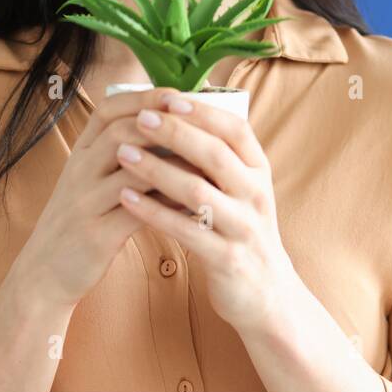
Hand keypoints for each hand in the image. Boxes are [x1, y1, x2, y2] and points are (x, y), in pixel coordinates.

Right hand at [15, 85, 188, 309]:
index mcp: (79, 154)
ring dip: (173, 163)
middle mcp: (78, 172)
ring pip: (132, 171)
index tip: (177, 94)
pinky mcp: (96, 235)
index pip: (107, 111)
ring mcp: (85, 204)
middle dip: (164, 125)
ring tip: (207, 161)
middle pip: (121, 133)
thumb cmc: (81, 220)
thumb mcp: (90, 180)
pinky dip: (169, 203)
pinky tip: (194, 201)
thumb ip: (118, 155)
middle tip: (201, 125)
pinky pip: (139, 212)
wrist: (43, 272)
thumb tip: (171, 129)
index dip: (143, 98)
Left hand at [113, 93, 299, 334]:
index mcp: (260, 171)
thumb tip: (176, 115)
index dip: (203, 112)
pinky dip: (154, 212)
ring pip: (198, 192)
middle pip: (215, 155)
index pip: (235, 130)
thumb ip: (218, 158)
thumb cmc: (241, 230)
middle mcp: (256, 195)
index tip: (169, 98)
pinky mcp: (227, 258)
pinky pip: (186, 231)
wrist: (267, 293)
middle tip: (140, 119)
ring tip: (123, 154)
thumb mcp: (242, 190)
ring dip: (157, 170)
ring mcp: (244, 228)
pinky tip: (127, 198)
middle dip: (176, 133)